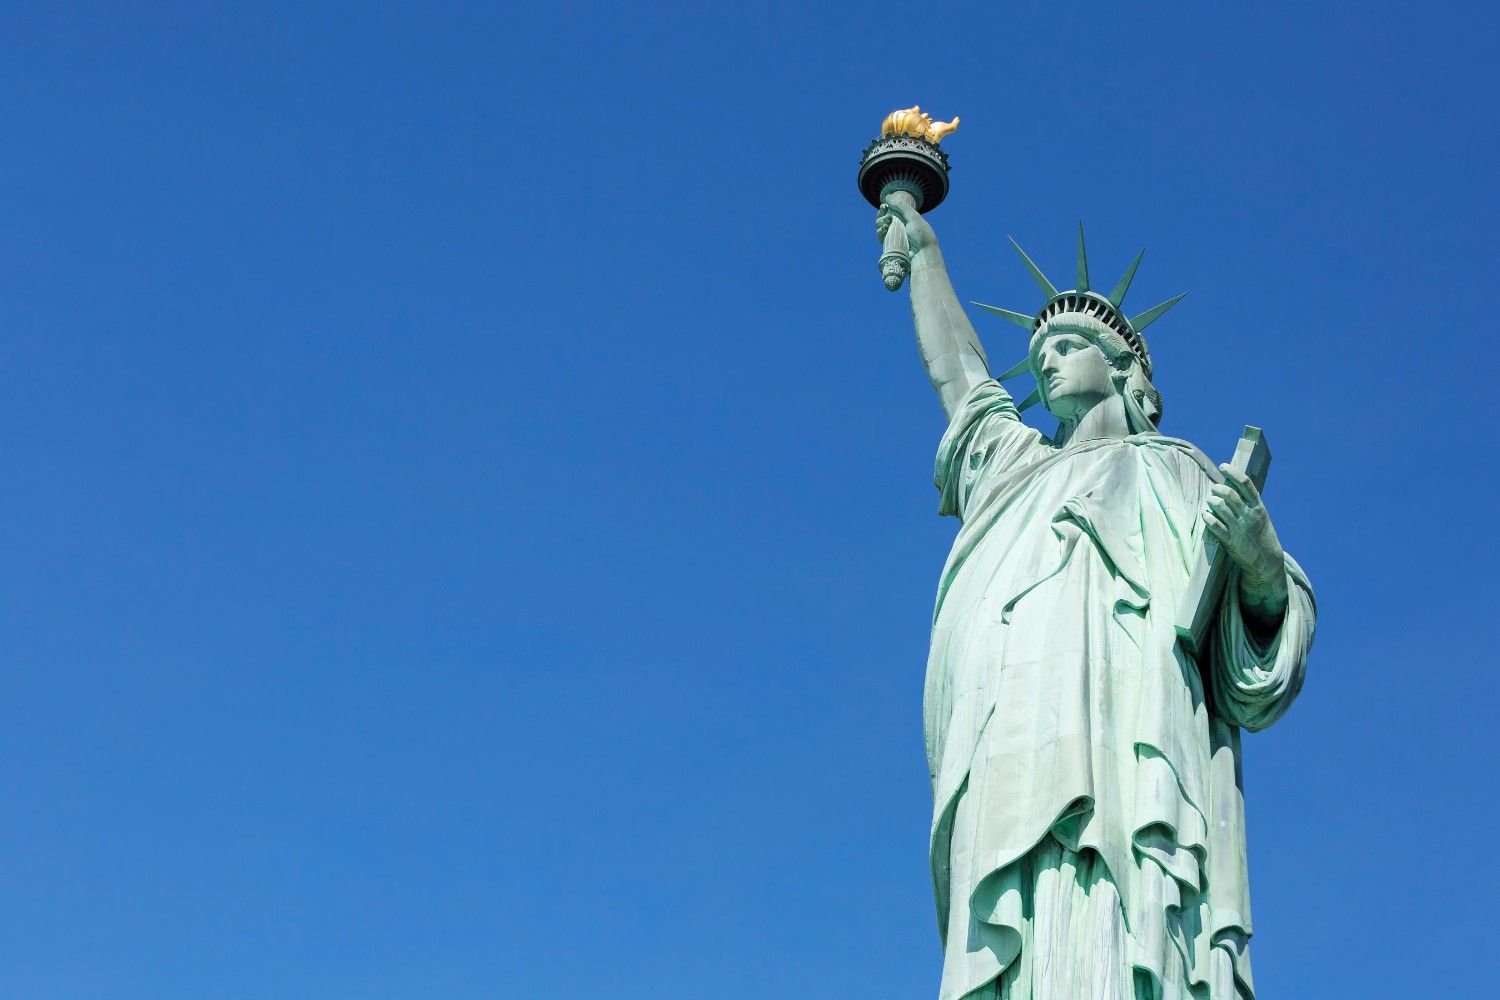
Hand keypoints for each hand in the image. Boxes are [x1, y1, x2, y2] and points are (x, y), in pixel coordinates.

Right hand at [875, 190, 937, 257]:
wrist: (922, 254)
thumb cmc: (921, 235)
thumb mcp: (913, 217)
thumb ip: (901, 206)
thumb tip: (887, 196)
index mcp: (907, 219)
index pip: (892, 210)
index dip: (886, 207)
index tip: (884, 206)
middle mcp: (900, 227)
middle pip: (885, 218)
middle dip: (881, 215)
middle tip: (884, 215)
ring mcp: (895, 236)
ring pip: (881, 227)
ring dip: (880, 222)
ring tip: (884, 223)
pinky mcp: (890, 246)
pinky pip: (881, 237)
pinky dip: (879, 232)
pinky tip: (882, 230)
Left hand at [1203, 464, 1288, 619]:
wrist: (1267, 561)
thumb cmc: (1262, 535)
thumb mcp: (1261, 516)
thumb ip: (1249, 503)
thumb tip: (1233, 486)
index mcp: (1259, 508)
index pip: (1246, 484)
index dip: (1233, 473)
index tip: (1223, 466)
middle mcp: (1249, 516)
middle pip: (1230, 495)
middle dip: (1219, 489)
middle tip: (1214, 488)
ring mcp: (1240, 528)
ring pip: (1221, 508)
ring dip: (1212, 501)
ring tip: (1210, 500)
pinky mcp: (1231, 541)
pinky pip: (1215, 526)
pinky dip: (1208, 518)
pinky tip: (1205, 515)